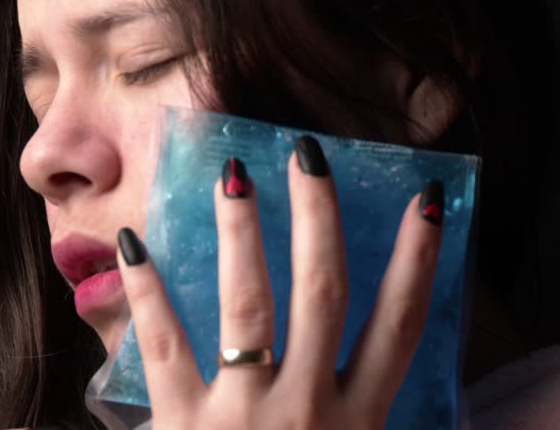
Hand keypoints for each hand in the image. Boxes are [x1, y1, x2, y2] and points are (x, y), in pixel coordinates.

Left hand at [116, 135, 444, 428]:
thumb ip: (362, 424)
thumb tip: (378, 362)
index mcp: (357, 426)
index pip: (399, 327)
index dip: (416, 262)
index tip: (425, 202)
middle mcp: (308, 409)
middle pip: (323, 294)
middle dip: (320, 220)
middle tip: (309, 156)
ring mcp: (242, 414)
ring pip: (248, 304)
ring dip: (243, 234)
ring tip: (234, 174)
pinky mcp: (180, 427)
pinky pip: (162, 346)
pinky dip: (147, 293)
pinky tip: (134, 244)